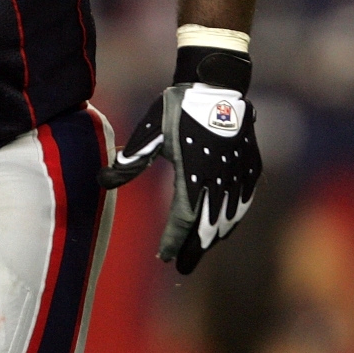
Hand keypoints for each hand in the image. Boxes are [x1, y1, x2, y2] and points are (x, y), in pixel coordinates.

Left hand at [100, 49, 261, 273]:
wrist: (217, 85)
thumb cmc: (177, 109)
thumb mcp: (150, 133)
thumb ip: (130, 161)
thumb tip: (102, 181)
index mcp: (193, 175)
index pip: (182, 220)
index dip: (173, 240)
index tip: (163, 256)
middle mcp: (219, 180)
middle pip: (207, 227)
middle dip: (194, 249)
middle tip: (183, 267)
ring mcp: (239, 175)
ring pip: (229, 217)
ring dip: (213, 236)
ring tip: (199, 250)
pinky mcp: (251, 167)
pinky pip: (243, 201)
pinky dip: (233, 218)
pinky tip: (225, 225)